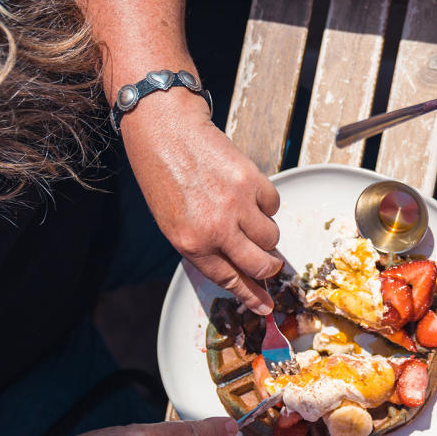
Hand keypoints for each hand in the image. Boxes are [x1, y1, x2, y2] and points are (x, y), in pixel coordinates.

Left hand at [121, 91, 281, 313]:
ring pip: (272, 237)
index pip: (231, 279)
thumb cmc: (162, 174)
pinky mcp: (252, 181)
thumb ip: (204, 246)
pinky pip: (273, 206)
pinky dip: (265, 204)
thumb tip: (237, 265)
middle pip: (261, 265)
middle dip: (269, 269)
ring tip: (247, 217)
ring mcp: (237, 204)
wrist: (166, 129)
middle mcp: (216, 228)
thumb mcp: (173, 222)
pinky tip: (245, 193)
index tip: (266, 306)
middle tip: (270, 264)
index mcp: (191, 243)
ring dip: (265, 233)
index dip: (252, 295)